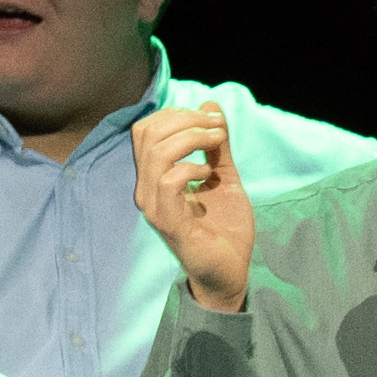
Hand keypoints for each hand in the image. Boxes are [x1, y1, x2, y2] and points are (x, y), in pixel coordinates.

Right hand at [132, 95, 254, 315]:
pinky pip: (168, 182)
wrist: (230, 271)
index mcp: (154, 176)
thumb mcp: (224, 176)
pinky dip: (190, 168)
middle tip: (217, 127)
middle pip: (147, 133)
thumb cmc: (223, 227)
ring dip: (192, 138)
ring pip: (157, 153)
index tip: (211, 119)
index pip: (146, 129)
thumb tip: (210, 105)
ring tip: (216, 143)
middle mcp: (147, 189)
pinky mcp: (169, 222)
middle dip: (186, 119)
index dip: (176, 113)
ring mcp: (155, 206)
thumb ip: (217, 145)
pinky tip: (207, 174)